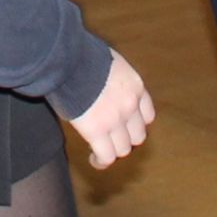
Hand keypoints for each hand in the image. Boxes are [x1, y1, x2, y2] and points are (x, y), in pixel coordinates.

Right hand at [65, 52, 153, 168]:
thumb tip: (102, 86)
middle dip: (124, 139)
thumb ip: (113, 80)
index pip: (147, 115)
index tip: (124, 125)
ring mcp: (116, 120)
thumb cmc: (82, 55)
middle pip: (138, 136)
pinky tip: (94, 160)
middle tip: (110, 138)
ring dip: (112, 151)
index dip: (135, 124)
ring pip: (123, 149)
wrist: (69, 59)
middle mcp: (131, 105)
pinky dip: (101, 161)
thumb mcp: (109, 63)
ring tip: (100, 152)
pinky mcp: (97, 132)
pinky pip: (107, 157)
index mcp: (135, 87)